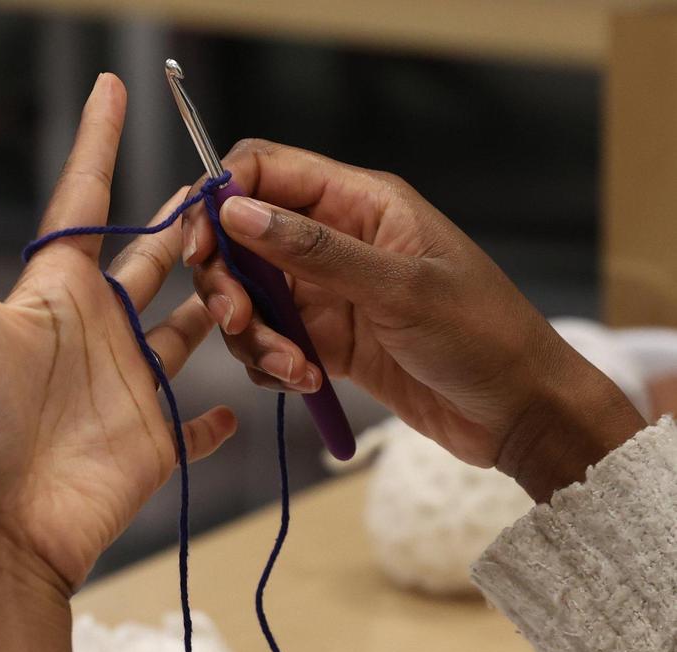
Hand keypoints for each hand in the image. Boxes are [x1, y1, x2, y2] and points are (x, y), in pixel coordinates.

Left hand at [0, 74, 235, 651]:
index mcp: (55, 293)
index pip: (82, 200)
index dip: (97, 142)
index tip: (110, 86)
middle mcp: (97, 332)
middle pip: (151, 262)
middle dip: (185, 224)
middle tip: (224, 184)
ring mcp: (130, 386)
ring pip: (190, 331)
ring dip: (221, 304)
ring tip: (258, 270)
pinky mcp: (155, 441)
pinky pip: (198, 425)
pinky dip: (218, 417)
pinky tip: (239, 402)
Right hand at [184, 139, 643, 500]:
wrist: (518, 412)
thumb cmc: (482, 335)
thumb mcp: (398, 288)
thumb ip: (313, 249)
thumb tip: (236, 211)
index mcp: (359, 203)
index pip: (265, 171)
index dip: (220, 199)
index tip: (202, 248)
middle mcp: (335, 239)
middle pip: (241, 239)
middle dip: (228, 282)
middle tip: (236, 321)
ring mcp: (327, 290)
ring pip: (249, 296)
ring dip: (253, 336)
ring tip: (294, 369)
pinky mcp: (324, 338)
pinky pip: (268, 341)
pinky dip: (271, 364)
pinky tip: (306, 382)